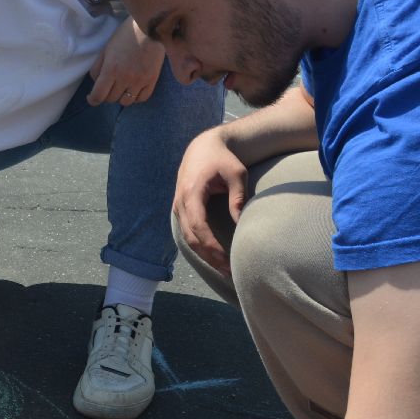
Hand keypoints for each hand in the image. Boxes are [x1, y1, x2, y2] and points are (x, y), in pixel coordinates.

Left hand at [88, 21, 163, 107]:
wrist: (150, 28)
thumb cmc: (125, 36)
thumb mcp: (106, 50)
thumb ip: (97, 68)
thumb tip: (96, 83)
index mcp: (110, 70)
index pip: (99, 95)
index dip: (93, 100)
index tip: (92, 98)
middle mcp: (125, 78)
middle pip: (111, 99)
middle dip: (106, 95)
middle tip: (108, 87)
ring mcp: (140, 81)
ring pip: (126, 102)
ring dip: (120, 97)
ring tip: (121, 88)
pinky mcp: (152, 80)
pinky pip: (142, 98)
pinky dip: (135, 97)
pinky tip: (133, 89)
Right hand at [172, 128, 247, 275]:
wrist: (203, 147)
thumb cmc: (223, 159)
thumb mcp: (236, 174)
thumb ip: (238, 199)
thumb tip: (242, 226)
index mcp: (192, 192)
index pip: (198, 226)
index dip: (211, 246)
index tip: (226, 259)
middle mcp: (180, 201)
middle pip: (190, 237)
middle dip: (209, 256)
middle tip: (229, 272)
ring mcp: (177, 206)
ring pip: (187, 238)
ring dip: (203, 254)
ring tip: (223, 268)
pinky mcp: (180, 209)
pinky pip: (186, 232)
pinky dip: (198, 246)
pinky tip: (213, 256)